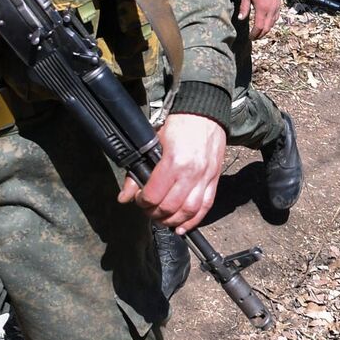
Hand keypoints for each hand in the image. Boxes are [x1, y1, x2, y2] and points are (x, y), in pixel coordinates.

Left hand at [120, 112, 226, 231]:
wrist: (205, 113)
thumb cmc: (179, 125)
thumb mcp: (153, 143)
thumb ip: (137, 172)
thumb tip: (124, 197)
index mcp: (173, 162)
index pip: (154, 196)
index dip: (142, 202)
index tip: (140, 199)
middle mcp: (191, 173)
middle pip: (170, 207)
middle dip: (155, 214)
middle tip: (149, 210)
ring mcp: (205, 178)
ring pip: (188, 211)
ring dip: (173, 221)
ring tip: (163, 220)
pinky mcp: (214, 180)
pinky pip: (205, 207)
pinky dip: (194, 221)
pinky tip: (183, 227)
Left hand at [237, 0, 283, 39]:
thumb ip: (244, 7)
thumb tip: (240, 19)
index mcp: (262, 8)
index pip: (259, 26)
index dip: (254, 34)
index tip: (250, 37)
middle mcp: (270, 10)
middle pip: (267, 28)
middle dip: (260, 35)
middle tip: (254, 37)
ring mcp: (276, 9)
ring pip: (272, 24)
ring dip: (265, 30)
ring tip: (259, 32)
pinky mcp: (278, 6)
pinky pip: (276, 18)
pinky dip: (271, 24)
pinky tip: (266, 24)